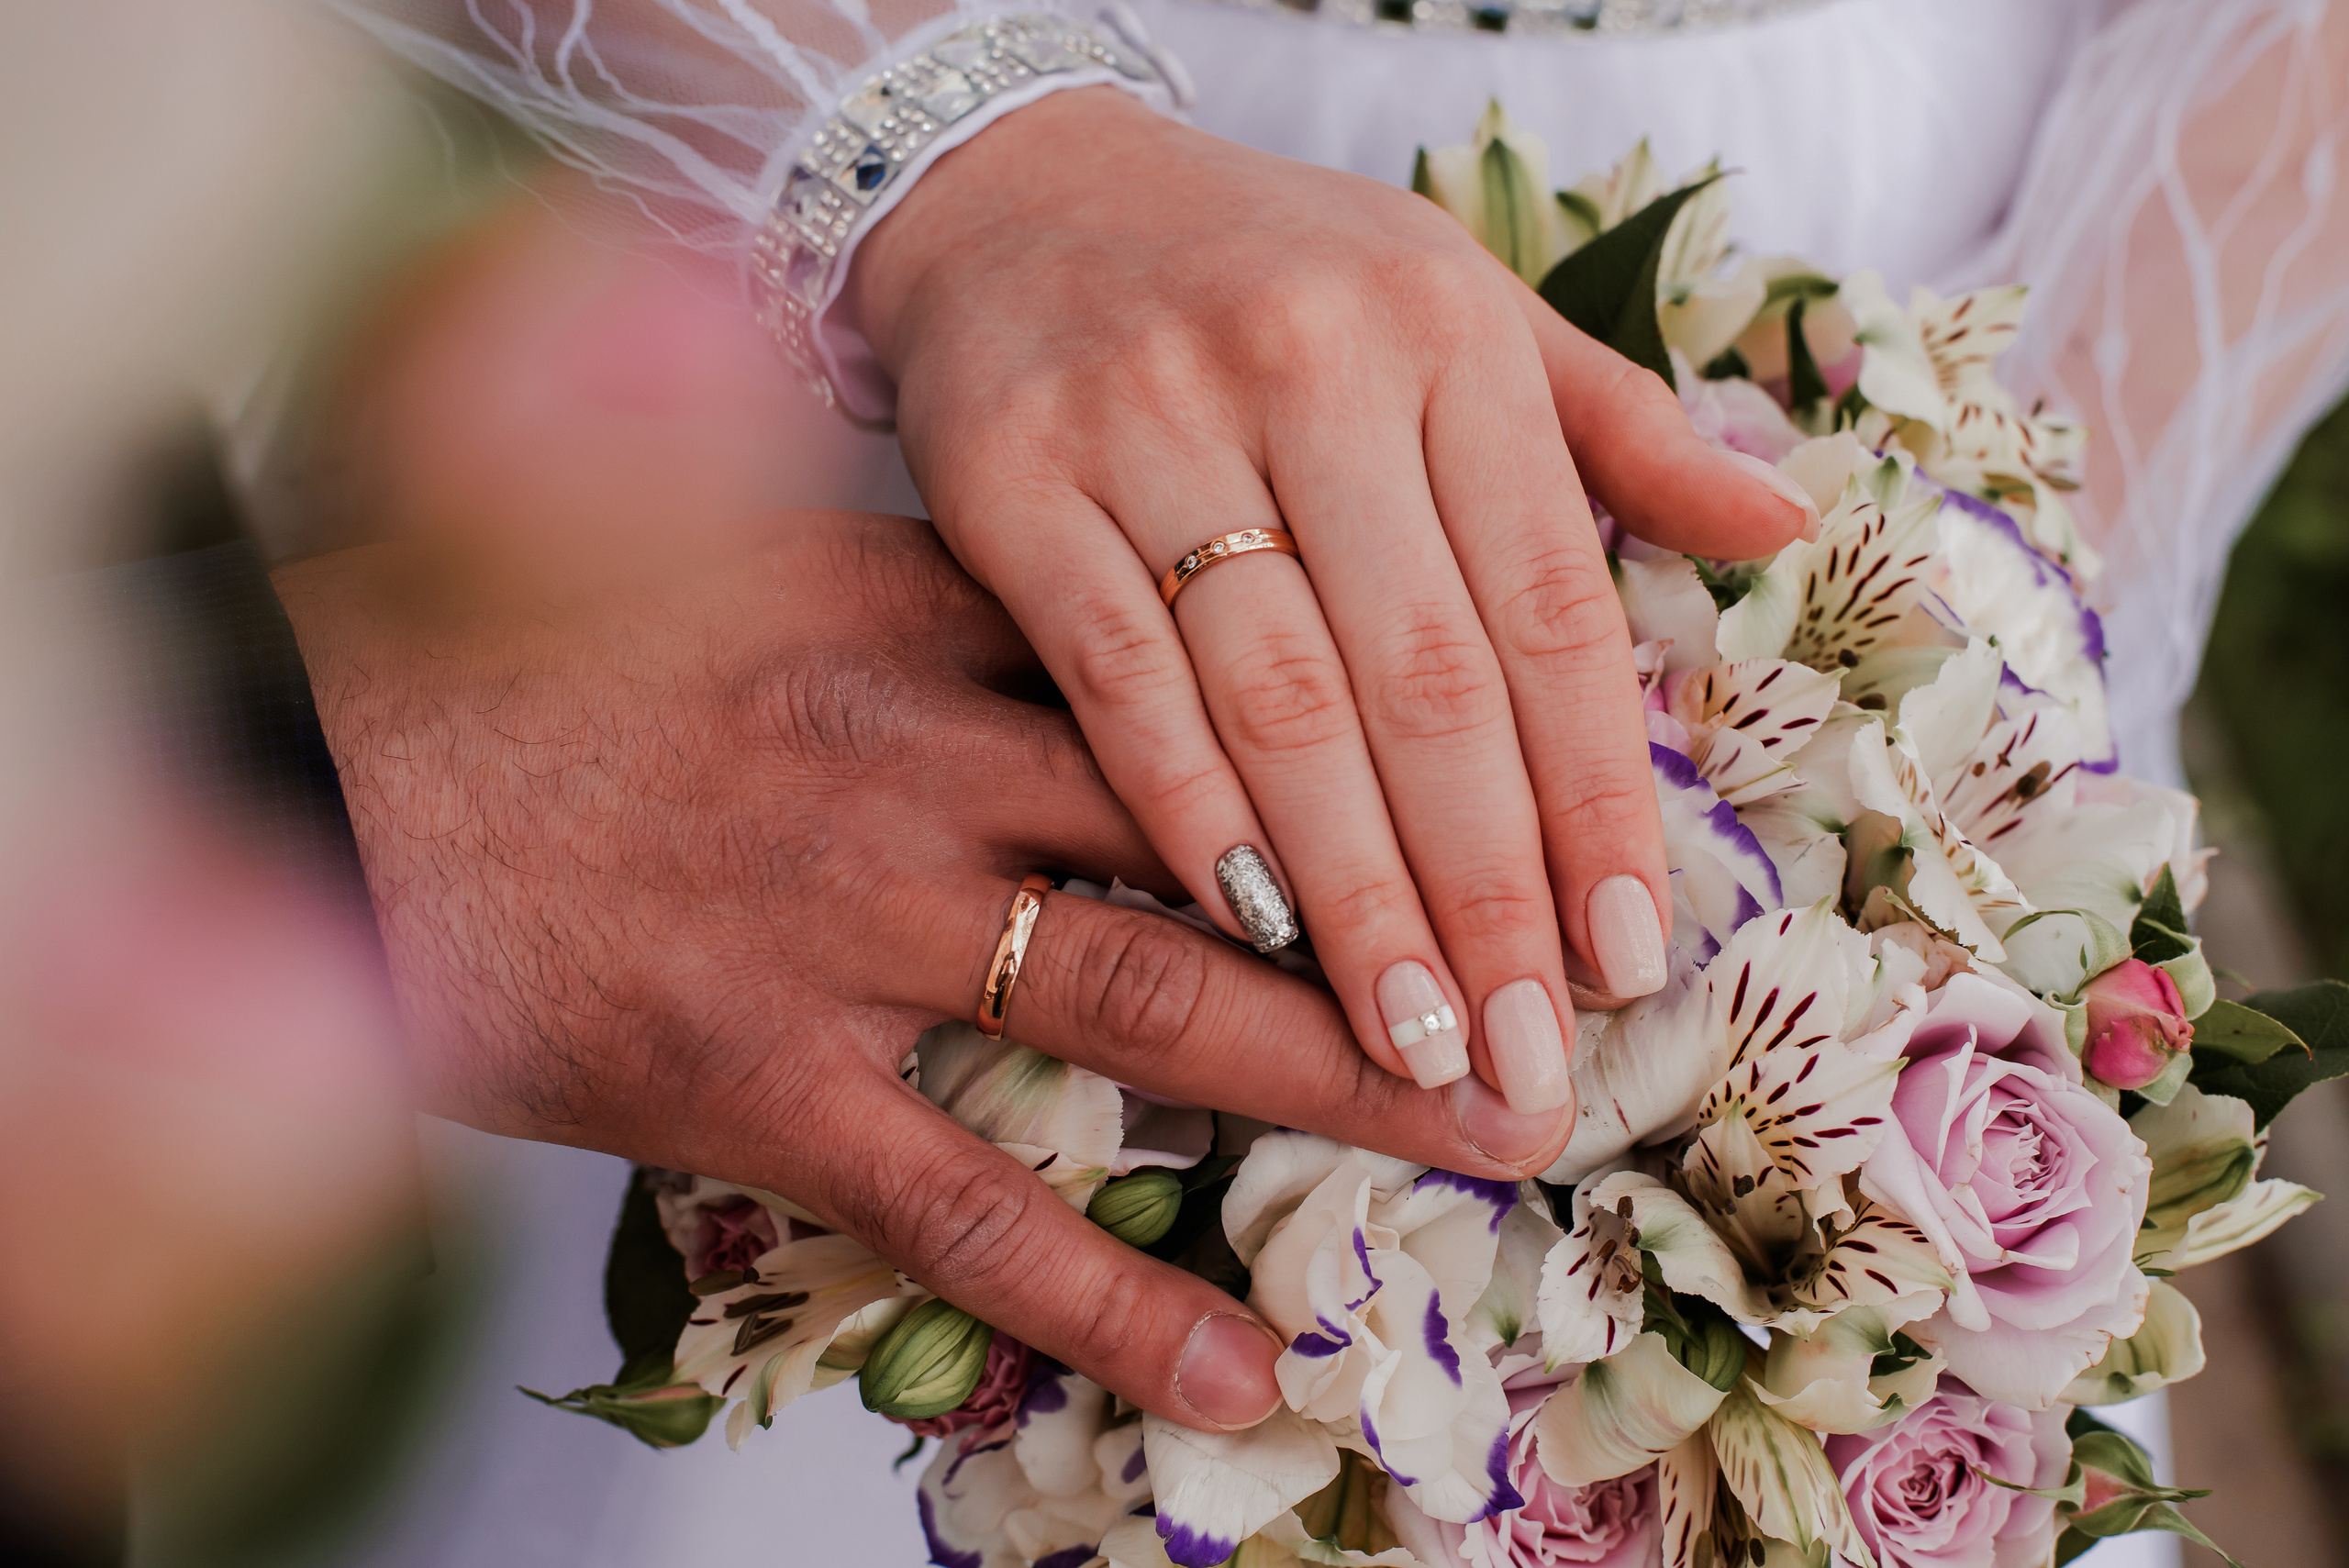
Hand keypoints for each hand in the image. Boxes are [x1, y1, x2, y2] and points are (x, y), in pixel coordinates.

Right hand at [273, 512, 1573, 1430]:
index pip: (1205, 660)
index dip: (1371, 725)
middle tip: (1562, 987)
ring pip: (1147, 1008)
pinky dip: (1119, 1300)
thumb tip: (1138, 605)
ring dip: (1334, 1080)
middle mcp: (915, 751)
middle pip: (1226, 833)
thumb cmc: (548, 646)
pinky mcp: (756, 1081)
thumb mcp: (758, 549)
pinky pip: (973, 1210)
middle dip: (1411, 912)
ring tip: (1485, 1137)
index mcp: (929, 602)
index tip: (1506, 776)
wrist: (323, 750)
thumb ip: (952, 580)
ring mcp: (841, 923)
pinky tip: (1250, 1367)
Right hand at [853, 88, 1817, 1113]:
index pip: (1550, 608)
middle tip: (1522, 1056)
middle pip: (1425, 681)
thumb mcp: (1466, 304)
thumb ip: (1620, 428)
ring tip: (1411, 1043)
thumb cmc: (1275, 271)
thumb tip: (1784, 528)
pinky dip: (1190, 816)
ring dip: (1354, 896)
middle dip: (1485, 892)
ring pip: (1280, 701)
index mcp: (1449, 333)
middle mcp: (1314, 366)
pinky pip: (1117, 680)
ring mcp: (1151, 420)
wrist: (1020, 189)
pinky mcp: (1011, 478)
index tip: (1627, 957)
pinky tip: (1254, 933)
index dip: (1596, 797)